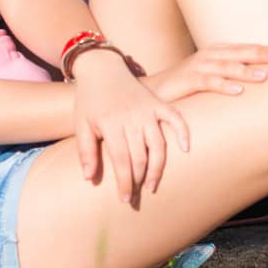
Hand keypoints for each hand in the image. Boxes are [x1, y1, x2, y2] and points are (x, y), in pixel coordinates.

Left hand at [71, 51, 188, 203]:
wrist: (102, 68)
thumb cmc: (89, 100)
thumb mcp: (81, 124)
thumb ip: (85, 151)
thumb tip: (89, 179)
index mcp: (112, 124)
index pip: (122, 161)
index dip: (125, 182)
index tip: (125, 199)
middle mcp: (132, 118)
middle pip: (141, 157)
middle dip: (139, 180)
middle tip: (137, 197)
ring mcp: (147, 110)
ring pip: (158, 144)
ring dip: (157, 168)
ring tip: (152, 184)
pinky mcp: (158, 103)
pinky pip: (175, 117)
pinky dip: (182, 131)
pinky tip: (185, 148)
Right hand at [142, 44, 267, 102]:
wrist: (153, 91)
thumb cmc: (184, 86)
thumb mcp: (209, 78)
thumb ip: (228, 77)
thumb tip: (254, 82)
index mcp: (214, 53)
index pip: (241, 49)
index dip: (261, 49)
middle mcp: (207, 56)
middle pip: (237, 53)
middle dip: (259, 54)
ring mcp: (196, 67)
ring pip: (225, 67)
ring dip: (245, 71)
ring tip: (264, 76)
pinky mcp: (186, 81)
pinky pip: (207, 82)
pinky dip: (223, 85)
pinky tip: (237, 91)